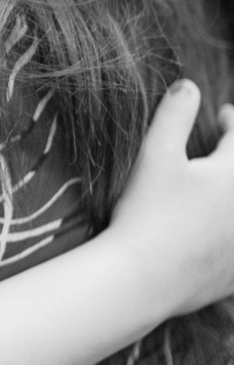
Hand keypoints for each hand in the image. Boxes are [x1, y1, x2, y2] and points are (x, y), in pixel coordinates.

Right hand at [108, 81, 233, 316]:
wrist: (141, 279)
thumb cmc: (147, 212)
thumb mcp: (155, 155)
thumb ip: (174, 114)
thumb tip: (188, 85)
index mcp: (232, 176)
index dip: (232, 123)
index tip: (224, 116)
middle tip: (224, 153)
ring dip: (231, 201)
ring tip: (220, 195)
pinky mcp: (233, 276)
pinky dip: (230, 240)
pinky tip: (221, 238)